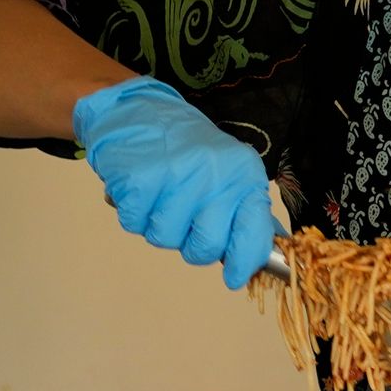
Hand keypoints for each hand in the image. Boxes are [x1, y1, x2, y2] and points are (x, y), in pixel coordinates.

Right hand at [71, 77, 276, 290]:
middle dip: (193, 246)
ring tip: (160, 198)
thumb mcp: (228, 172)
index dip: (245, 261)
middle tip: (185, 223)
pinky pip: (135, 224)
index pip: (254, 232)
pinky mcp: (139, 179)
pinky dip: (133, 215)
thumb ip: (242, 210)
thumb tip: (257, 257)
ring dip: (159, 227)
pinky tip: (140, 191)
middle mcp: (215, 174)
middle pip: (206, 246)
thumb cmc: (187, 151)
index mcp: (244, 174)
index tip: (236, 278)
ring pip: (166, 239)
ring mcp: (176, 175)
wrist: (137, 111)